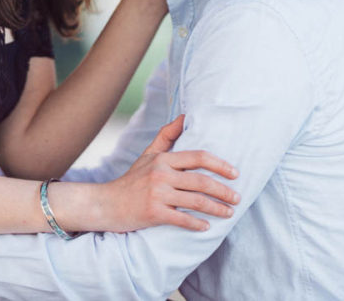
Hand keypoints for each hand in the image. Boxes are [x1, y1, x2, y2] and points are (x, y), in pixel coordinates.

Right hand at [98, 115, 239, 231]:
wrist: (105, 204)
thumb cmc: (131, 180)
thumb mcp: (148, 155)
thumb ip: (166, 136)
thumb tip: (185, 116)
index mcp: (163, 159)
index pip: (198, 157)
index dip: (220, 165)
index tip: (235, 173)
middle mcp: (161, 174)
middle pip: (201, 180)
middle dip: (223, 190)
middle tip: (237, 198)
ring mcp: (157, 194)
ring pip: (196, 201)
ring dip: (216, 208)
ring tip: (229, 213)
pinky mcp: (154, 213)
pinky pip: (182, 219)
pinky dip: (197, 224)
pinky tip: (206, 226)